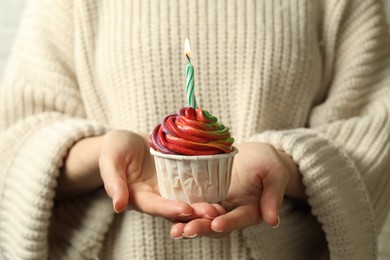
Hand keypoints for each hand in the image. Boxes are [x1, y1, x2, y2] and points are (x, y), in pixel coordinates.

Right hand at [99, 130, 219, 220]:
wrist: (127, 139)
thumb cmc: (114, 149)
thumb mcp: (110, 161)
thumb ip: (113, 182)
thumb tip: (118, 206)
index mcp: (139, 197)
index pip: (155, 207)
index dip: (170, 209)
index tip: (186, 210)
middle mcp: (157, 196)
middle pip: (176, 207)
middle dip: (194, 212)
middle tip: (212, 212)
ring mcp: (170, 187)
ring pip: (189, 199)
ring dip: (204, 204)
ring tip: (221, 205)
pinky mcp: (180, 176)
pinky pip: (193, 182)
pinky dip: (206, 186)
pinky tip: (221, 185)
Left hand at [170, 142, 305, 238]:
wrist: (251, 153)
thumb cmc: (266, 161)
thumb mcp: (274, 173)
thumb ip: (273, 195)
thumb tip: (273, 221)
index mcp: (250, 210)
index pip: (239, 219)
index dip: (229, 222)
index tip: (217, 223)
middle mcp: (231, 212)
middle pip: (216, 224)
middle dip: (202, 228)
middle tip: (187, 230)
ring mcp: (215, 205)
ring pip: (201, 219)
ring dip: (187, 225)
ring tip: (175, 230)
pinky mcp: (203, 195)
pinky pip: (191, 205)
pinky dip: (180, 211)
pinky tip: (167, 211)